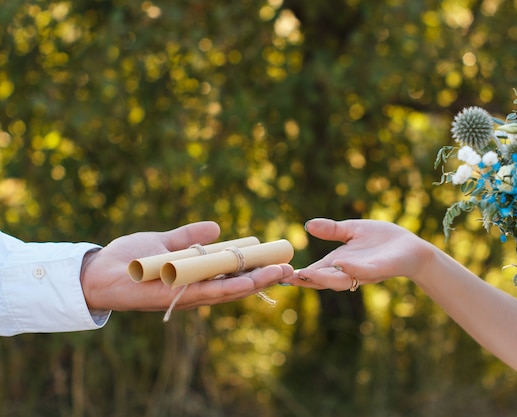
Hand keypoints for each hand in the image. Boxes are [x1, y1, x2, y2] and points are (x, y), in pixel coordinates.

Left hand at [80, 221, 292, 310]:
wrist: (99, 269)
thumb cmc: (131, 258)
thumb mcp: (166, 242)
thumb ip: (190, 238)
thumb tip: (217, 227)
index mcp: (196, 277)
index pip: (232, 274)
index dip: (255, 269)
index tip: (277, 259)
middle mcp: (196, 289)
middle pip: (237, 284)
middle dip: (264, 277)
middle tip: (290, 267)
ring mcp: (187, 295)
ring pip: (228, 291)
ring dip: (255, 283)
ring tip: (280, 273)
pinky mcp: (175, 298)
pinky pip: (206, 293)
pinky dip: (229, 288)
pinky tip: (249, 283)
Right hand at [280, 218, 425, 290]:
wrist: (412, 247)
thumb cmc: (384, 239)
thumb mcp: (353, 230)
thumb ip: (332, 230)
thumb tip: (308, 225)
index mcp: (340, 262)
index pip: (316, 271)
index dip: (300, 273)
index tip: (282, 274)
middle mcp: (349, 271)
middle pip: (324, 280)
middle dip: (307, 280)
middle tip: (288, 278)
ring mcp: (364, 272)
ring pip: (340, 281)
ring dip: (323, 278)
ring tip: (307, 273)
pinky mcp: (380, 269)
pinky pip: (363, 272)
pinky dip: (351, 269)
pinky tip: (340, 263)